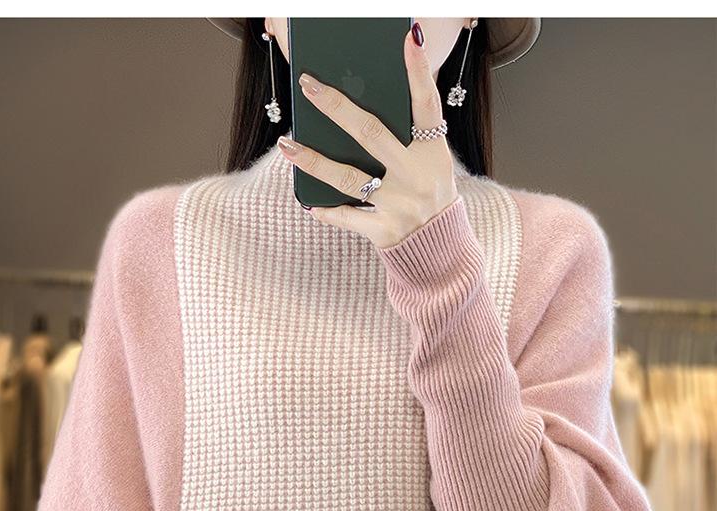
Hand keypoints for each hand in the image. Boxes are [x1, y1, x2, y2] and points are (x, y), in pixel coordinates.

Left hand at [276, 23, 459, 248]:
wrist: (442, 252)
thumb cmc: (430, 197)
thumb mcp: (432, 164)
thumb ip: (409, 138)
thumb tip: (362, 106)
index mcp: (433, 154)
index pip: (427, 105)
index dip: (419, 72)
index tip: (408, 39)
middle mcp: (417, 176)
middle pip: (370, 133)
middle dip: (336, 107)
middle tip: (309, 86)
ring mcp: (399, 205)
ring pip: (347, 177)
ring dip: (313, 160)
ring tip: (287, 144)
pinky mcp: (384, 231)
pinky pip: (348, 218)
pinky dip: (327, 212)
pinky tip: (308, 202)